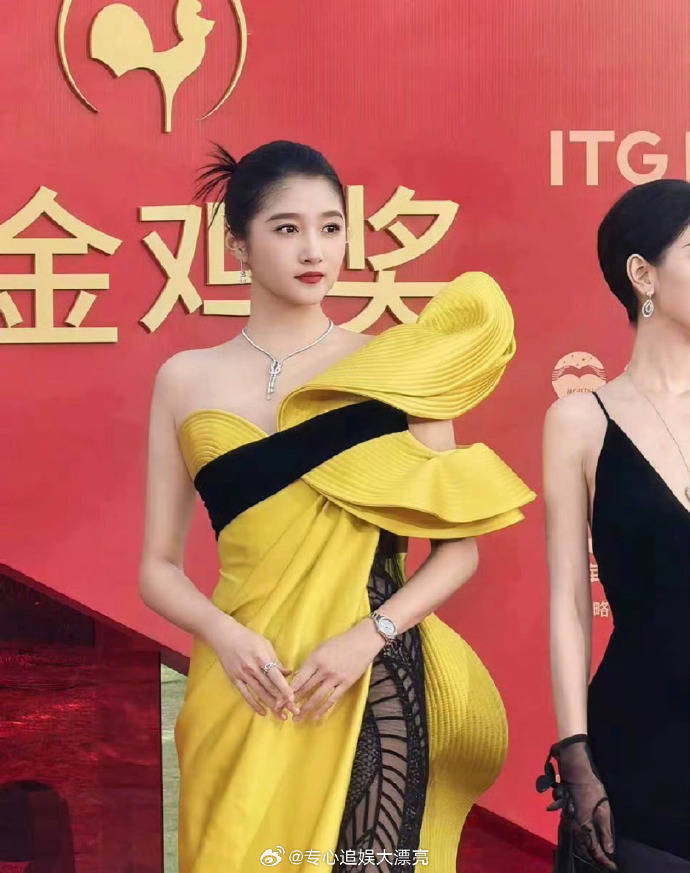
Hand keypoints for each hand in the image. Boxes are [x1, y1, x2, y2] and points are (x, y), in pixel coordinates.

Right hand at [205, 612, 299, 719]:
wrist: (224, 636)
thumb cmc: (247, 638)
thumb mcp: (265, 644)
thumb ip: (276, 660)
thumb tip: (288, 672)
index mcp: (262, 658)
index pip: (276, 677)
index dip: (285, 689)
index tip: (293, 699)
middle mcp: (252, 668)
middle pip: (270, 688)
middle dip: (283, 701)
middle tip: (293, 711)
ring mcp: (243, 675)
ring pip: (260, 694)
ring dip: (272, 706)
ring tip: (281, 716)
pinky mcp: (235, 680)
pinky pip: (246, 695)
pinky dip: (255, 705)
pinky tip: (263, 713)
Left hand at [285, 618, 385, 722]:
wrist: (362, 641)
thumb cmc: (340, 642)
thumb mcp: (321, 648)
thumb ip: (310, 662)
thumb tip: (299, 676)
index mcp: (315, 659)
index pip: (299, 678)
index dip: (288, 691)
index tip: (280, 700)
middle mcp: (324, 670)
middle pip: (306, 689)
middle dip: (293, 701)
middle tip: (283, 711)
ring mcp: (336, 678)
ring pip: (317, 697)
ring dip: (306, 709)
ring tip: (297, 718)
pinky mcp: (346, 684)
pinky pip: (332, 699)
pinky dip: (323, 709)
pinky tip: (315, 717)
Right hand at [537, 734, 616, 870]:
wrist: (576, 774)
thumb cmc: (592, 791)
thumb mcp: (603, 811)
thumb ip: (605, 832)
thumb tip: (609, 850)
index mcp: (585, 829)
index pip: (595, 851)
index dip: (605, 861)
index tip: (614, 867)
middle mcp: (576, 828)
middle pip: (586, 849)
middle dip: (597, 857)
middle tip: (608, 862)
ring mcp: (571, 821)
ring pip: (580, 841)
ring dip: (590, 849)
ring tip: (601, 853)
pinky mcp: (570, 814)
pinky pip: (577, 833)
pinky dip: (584, 840)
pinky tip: (590, 838)